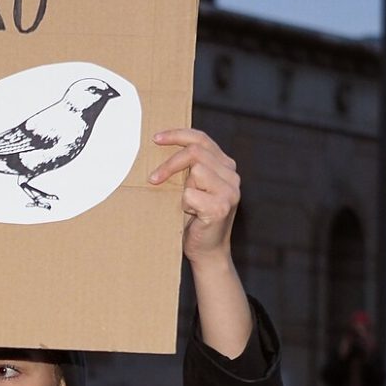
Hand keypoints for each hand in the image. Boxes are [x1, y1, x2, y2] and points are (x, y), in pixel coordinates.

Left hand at [147, 129, 238, 265]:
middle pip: (195, 152)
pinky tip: (192, 215)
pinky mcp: (221, 207)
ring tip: (188, 205)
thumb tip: (160, 147)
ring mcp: (229, 191)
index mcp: (226, 166)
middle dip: (170, 164)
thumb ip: (188, 168)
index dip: (178, 135)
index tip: (156, 138)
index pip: (202, 139)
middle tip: (153, 178)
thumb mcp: (192, 187)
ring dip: (182, 189)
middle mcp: (232, 175)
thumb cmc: (195, 219)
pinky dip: (184, 205)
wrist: (207, 251)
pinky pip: (190, 195)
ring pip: (195, 172)